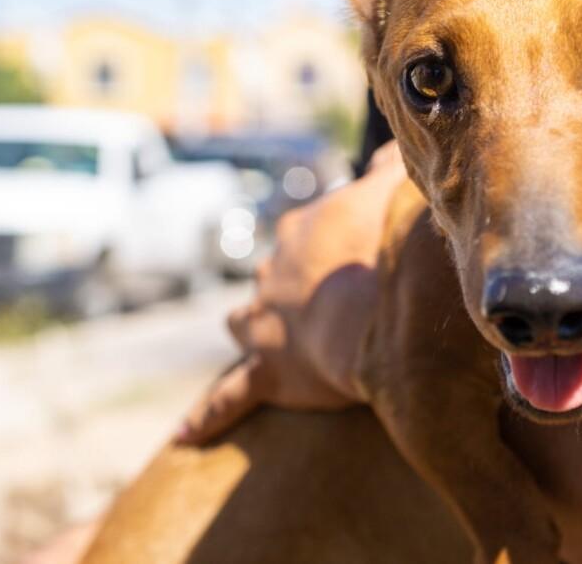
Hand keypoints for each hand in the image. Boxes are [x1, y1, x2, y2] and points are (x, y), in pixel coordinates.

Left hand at [176, 142, 406, 443]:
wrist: (383, 313)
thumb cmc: (392, 248)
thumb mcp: (396, 192)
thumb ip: (392, 166)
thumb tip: (393, 145)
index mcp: (304, 229)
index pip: (310, 230)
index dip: (332, 242)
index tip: (355, 251)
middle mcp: (274, 272)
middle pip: (275, 274)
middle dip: (291, 284)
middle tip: (325, 298)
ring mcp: (265, 323)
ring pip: (243, 321)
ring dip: (251, 326)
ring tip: (262, 336)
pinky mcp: (267, 372)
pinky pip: (230, 396)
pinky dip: (208, 415)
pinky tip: (184, 435)